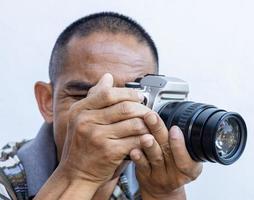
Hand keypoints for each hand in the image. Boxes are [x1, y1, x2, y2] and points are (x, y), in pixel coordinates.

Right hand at [59, 73, 151, 188]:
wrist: (75, 174)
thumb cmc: (81, 146)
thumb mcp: (80, 118)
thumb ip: (95, 96)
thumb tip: (107, 77)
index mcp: (80, 110)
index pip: (108, 93)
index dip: (128, 93)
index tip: (139, 97)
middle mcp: (86, 121)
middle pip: (125, 108)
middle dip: (142, 109)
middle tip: (149, 112)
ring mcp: (97, 137)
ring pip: (133, 124)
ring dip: (146, 124)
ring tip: (149, 125)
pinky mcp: (109, 152)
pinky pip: (135, 141)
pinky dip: (144, 139)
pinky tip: (147, 139)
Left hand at [130, 112, 202, 199]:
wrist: (162, 188)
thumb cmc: (173, 167)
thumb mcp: (185, 159)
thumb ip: (181, 142)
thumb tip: (173, 115)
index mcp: (189, 168)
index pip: (186, 158)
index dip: (179, 144)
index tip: (174, 129)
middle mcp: (175, 173)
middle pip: (168, 151)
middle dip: (159, 131)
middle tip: (152, 117)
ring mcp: (160, 176)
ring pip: (155, 158)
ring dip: (149, 146)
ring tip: (145, 136)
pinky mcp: (146, 177)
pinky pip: (142, 167)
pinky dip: (138, 158)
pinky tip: (134, 150)